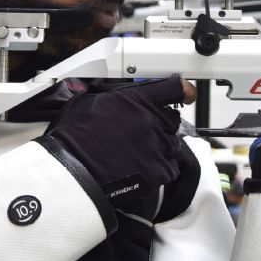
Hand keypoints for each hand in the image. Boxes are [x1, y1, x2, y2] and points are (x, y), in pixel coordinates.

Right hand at [45, 75, 184, 206]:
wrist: (73, 171)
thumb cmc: (75, 139)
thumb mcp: (88, 103)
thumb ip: (110, 98)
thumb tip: (111, 97)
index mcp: (136, 100)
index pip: (173, 88)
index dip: (183, 90)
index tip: (187, 93)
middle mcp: (151, 120)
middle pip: (173, 120)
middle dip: (162, 126)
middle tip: (143, 135)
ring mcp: (157, 145)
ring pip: (173, 145)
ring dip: (160, 149)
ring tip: (138, 155)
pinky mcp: (159, 170)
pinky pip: (171, 168)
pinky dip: (160, 170)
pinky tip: (141, 169)